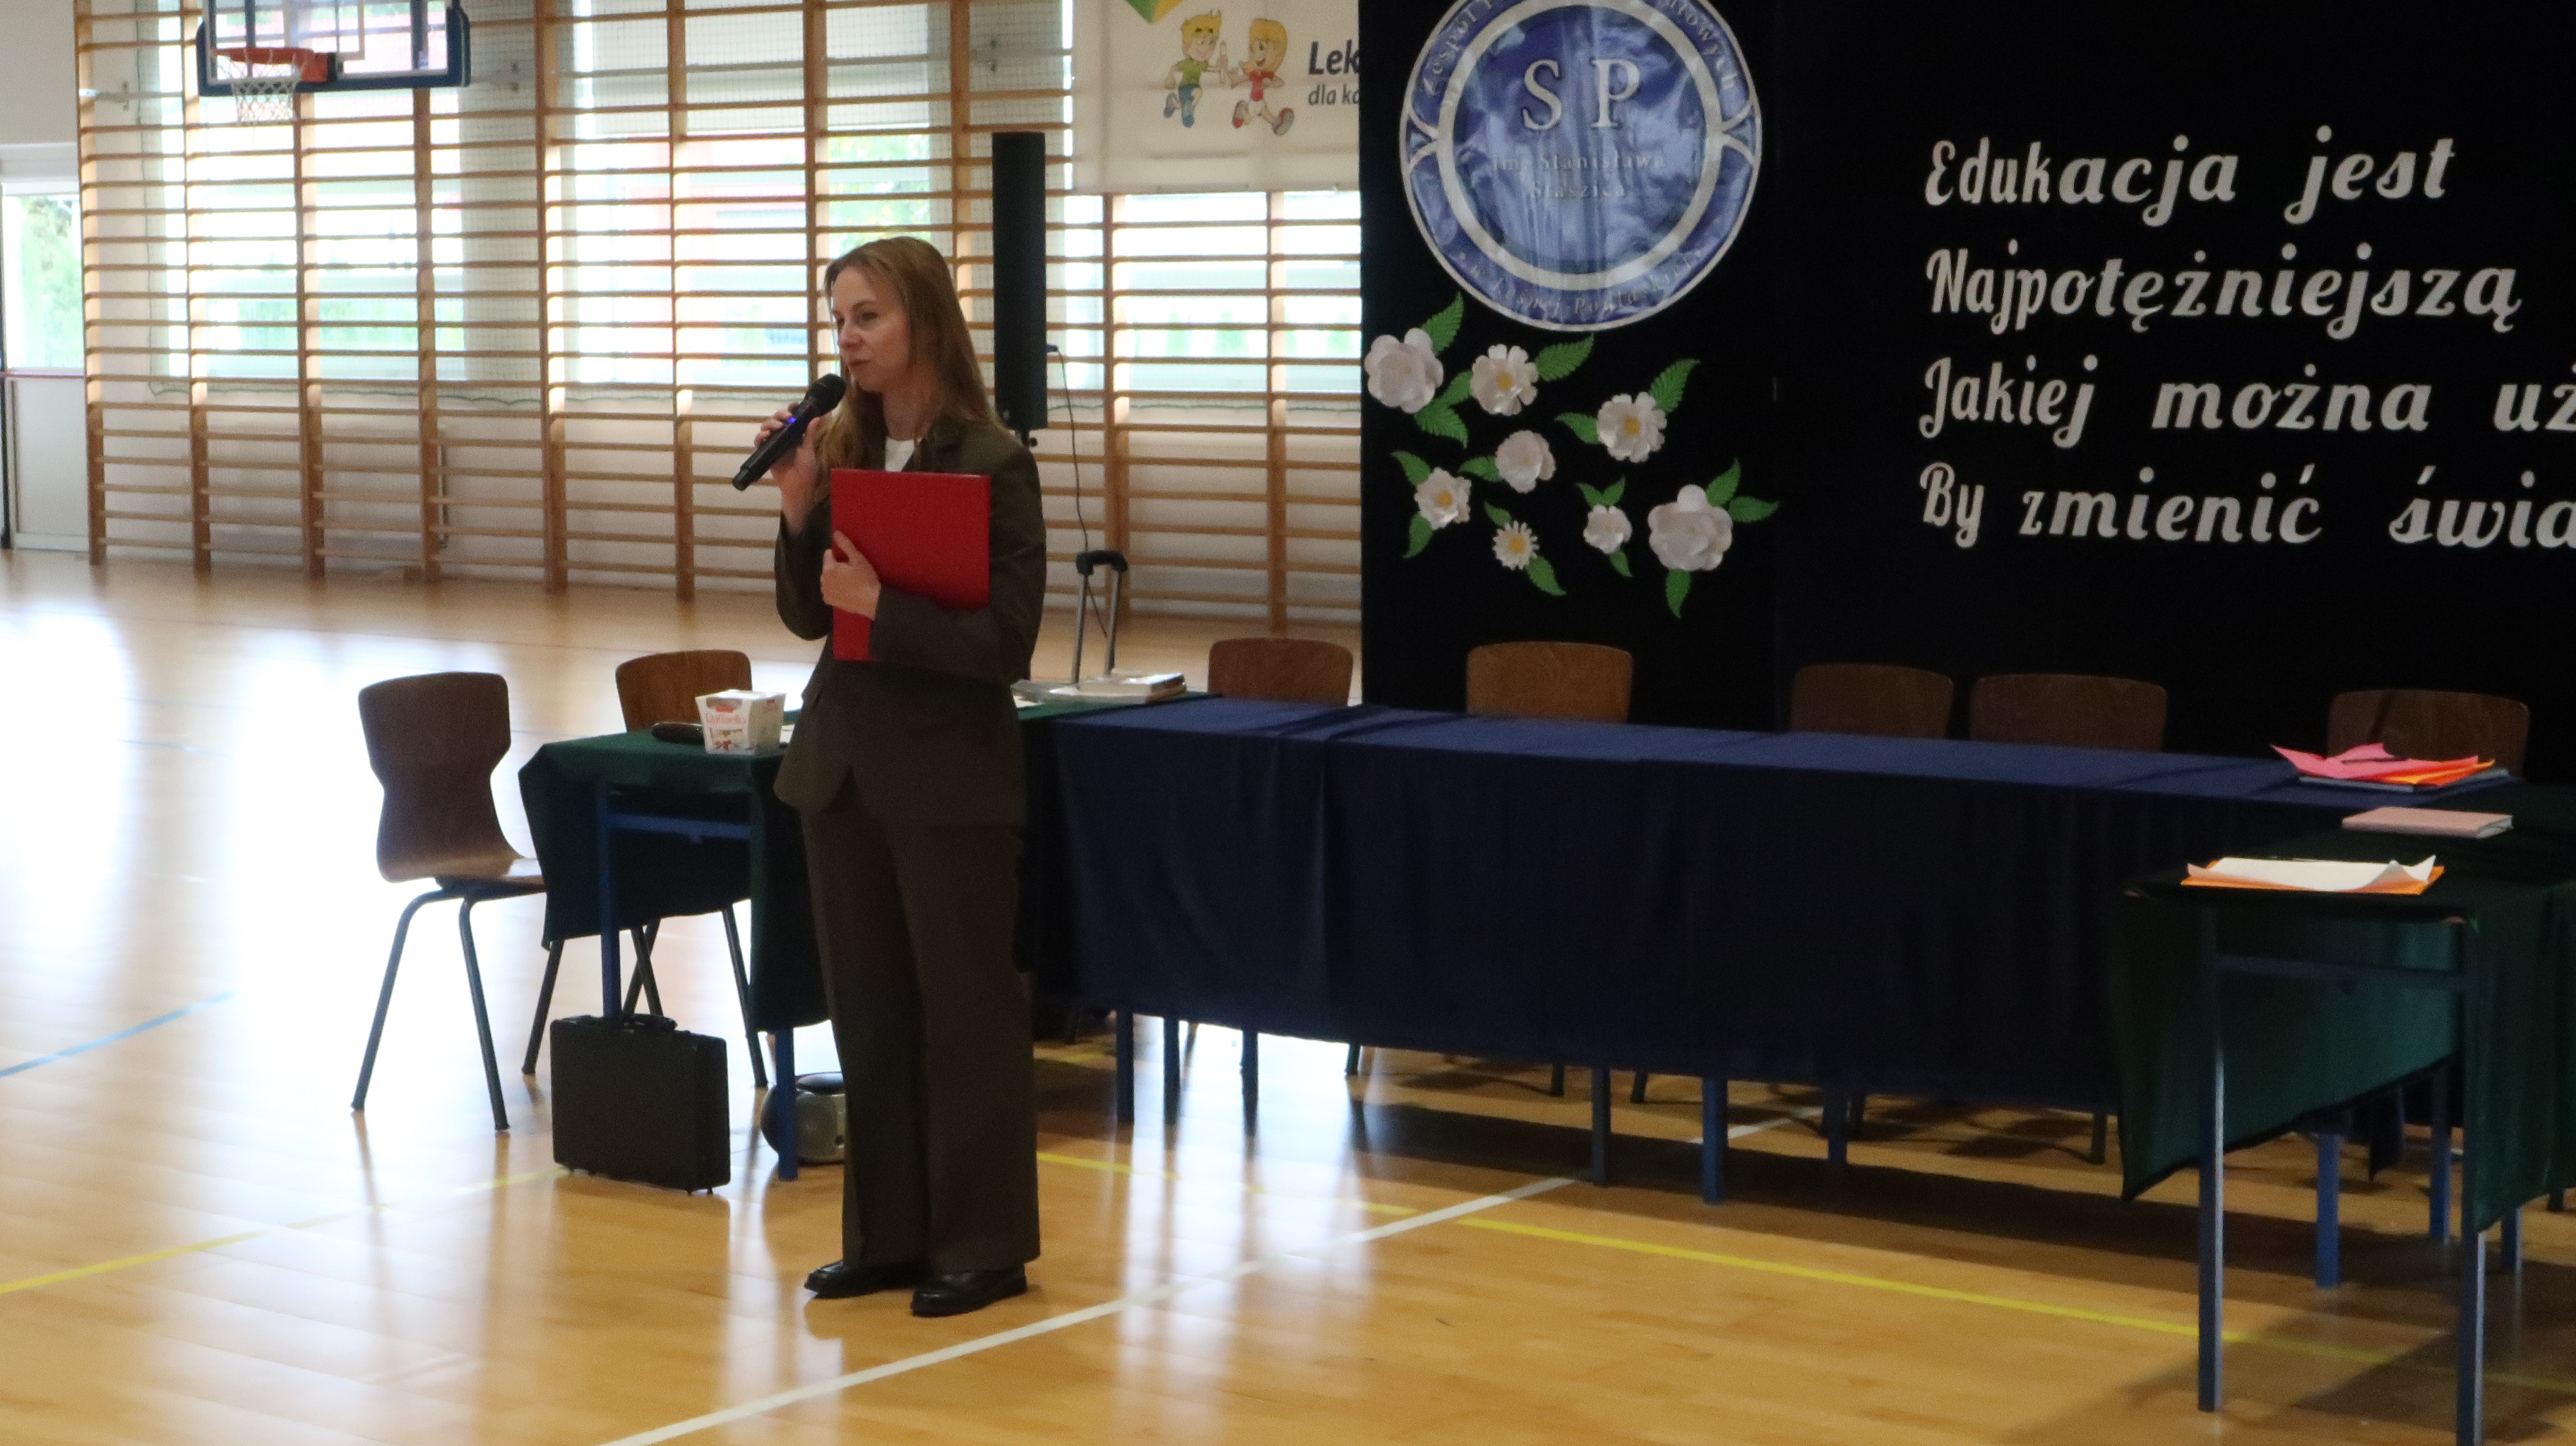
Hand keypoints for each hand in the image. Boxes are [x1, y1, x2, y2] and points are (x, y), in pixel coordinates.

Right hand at [760, 408, 820, 529]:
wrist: (798, 487)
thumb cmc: (806, 470)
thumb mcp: (809, 450)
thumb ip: (810, 434)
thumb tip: (817, 417)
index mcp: (794, 435)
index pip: (790, 418)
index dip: (790, 410)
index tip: (794, 405)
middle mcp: (783, 437)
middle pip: (776, 420)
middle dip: (779, 415)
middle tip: (786, 416)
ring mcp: (773, 444)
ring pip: (766, 428)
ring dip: (769, 424)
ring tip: (777, 427)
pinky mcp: (766, 453)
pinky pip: (759, 442)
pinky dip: (760, 436)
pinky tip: (766, 436)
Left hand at [819, 531, 881, 617]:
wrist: (872, 601)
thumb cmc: (866, 578)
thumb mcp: (858, 559)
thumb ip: (846, 545)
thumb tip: (836, 533)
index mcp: (829, 568)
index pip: (828, 555)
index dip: (838, 556)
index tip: (849, 561)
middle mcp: (823, 580)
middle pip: (827, 567)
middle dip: (835, 567)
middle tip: (851, 572)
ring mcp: (825, 592)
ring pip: (827, 579)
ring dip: (834, 578)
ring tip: (849, 581)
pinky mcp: (829, 601)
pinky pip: (829, 590)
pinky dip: (834, 589)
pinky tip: (846, 590)